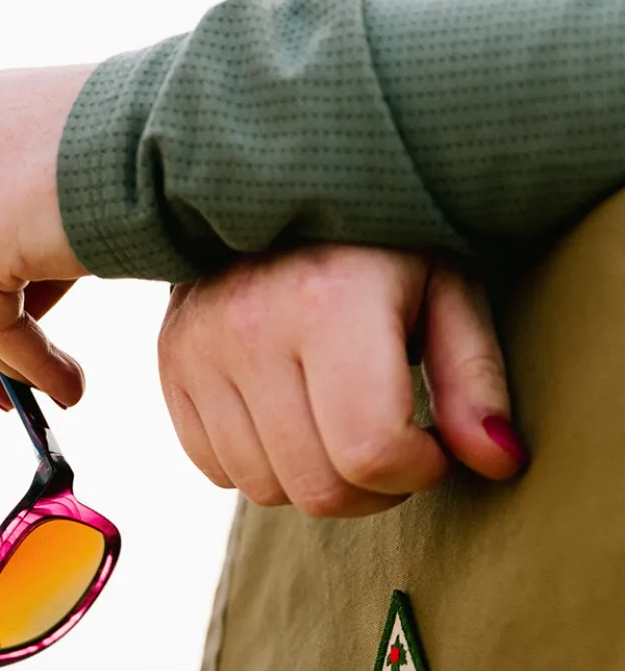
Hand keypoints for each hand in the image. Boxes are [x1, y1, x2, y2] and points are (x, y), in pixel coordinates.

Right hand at [158, 246, 525, 516]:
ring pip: (265, 491)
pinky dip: (262, 464)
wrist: (274, 179)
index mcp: (329, 302)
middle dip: (372, 490)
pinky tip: (290, 415)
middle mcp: (251, 329)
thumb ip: (474, 379)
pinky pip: (218, 471)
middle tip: (394, 448)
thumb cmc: (381, 239)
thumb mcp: (448, 288)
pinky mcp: (170, 367)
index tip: (433, 446)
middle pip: (317, 488)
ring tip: (341, 426)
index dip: (417, 471)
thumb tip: (499, 463)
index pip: (370, 451)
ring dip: (316, 478)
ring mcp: (198, 350)